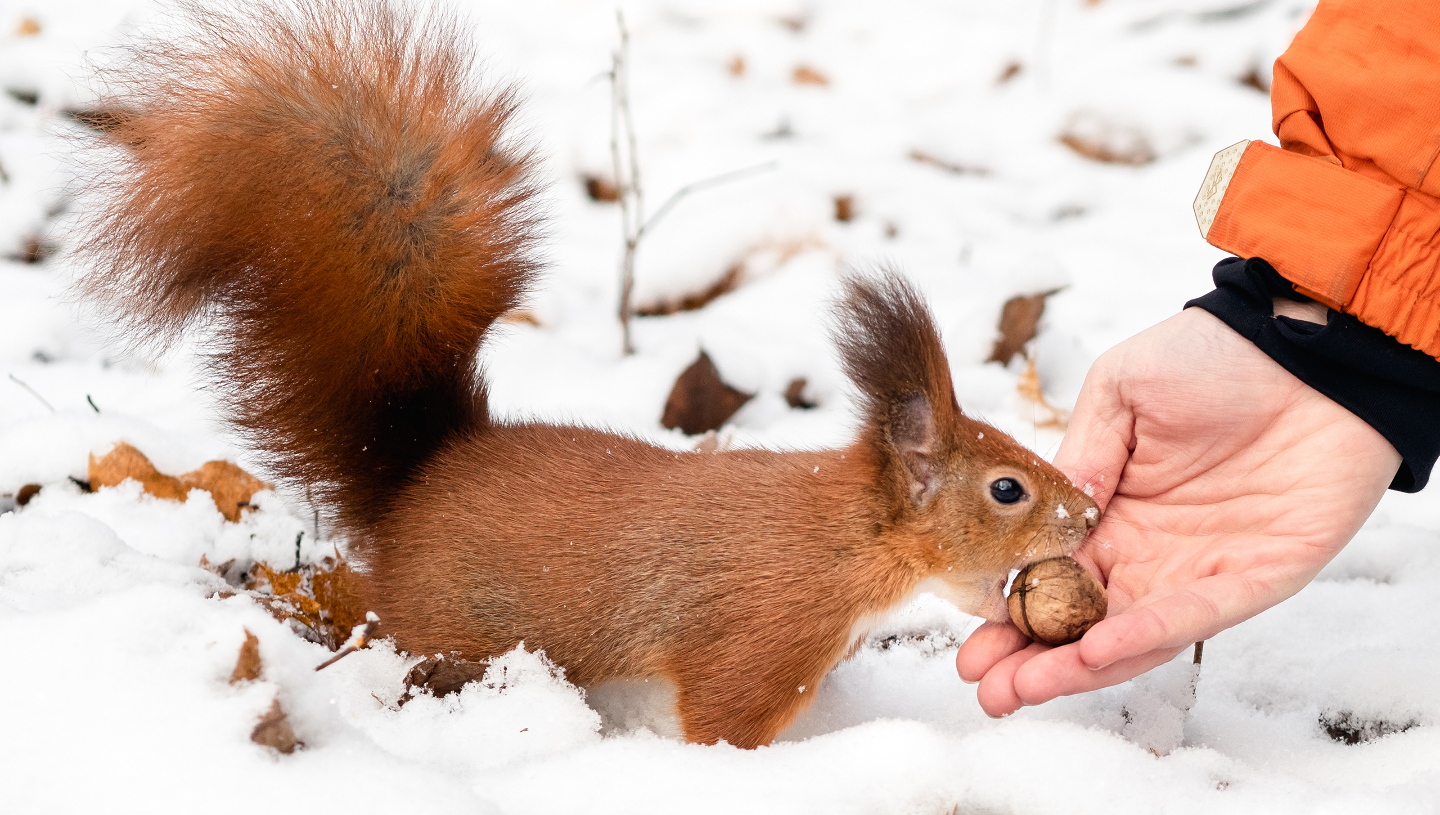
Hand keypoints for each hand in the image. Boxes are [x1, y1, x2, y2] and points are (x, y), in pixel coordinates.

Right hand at [956, 308, 1400, 716]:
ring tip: (1022, 688)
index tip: (970, 644)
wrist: (1308, 342)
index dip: (1013, 613)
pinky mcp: (1261, 576)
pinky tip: (1094, 651)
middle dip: (1033, 660)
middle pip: (1084, 622)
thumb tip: (1045, 523)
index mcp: (1115, 510)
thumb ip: (1082, 454)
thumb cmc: (1214, 354)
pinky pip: (1198, 616)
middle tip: (986, 688)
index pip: (1054, 577)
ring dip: (1077, 666)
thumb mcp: (1121, 389)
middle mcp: (1155, 551)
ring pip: (1133, 636)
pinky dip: (1147, 635)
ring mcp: (1205, 569)